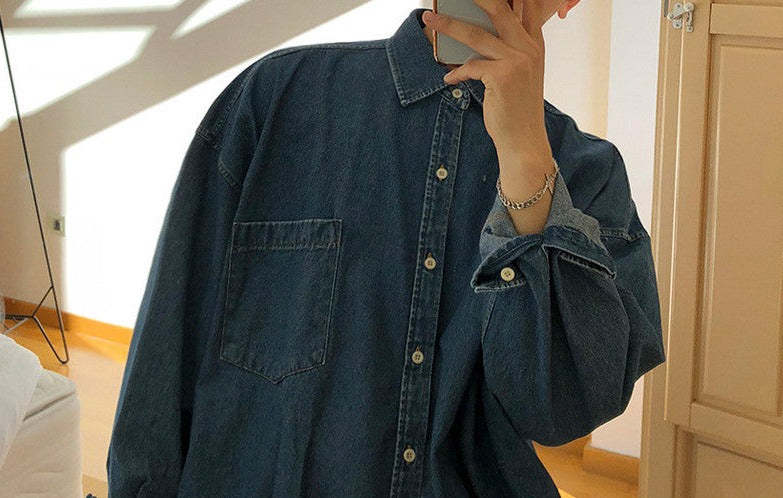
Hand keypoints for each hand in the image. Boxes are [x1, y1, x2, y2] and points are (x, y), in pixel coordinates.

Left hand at [422, 0, 551, 166]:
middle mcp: (529, 49)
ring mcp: (517, 61)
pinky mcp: (502, 76)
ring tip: (430, 20)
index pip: (525, 6)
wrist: (524, 140)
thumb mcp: (520, 74)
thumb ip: (508, 50)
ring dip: (448, 25)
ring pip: (477, 35)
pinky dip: (456, 72)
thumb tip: (477, 32)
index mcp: (535, 44)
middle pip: (499, 9)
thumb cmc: (516, 108)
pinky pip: (470, 66)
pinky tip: (449, 79)